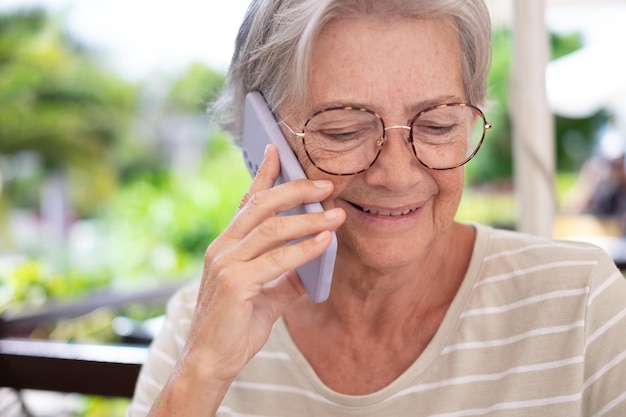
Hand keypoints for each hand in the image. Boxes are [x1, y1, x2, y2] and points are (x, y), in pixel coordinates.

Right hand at [150, 145, 344, 414]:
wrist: (209, 363)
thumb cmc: (234, 327)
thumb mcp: (265, 295)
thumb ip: (286, 276)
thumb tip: (315, 261)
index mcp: (227, 245)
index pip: (247, 201)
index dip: (264, 175)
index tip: (278, 151)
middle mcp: (223, 247)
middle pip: (262, 206)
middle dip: (295, 189)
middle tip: (325, 183)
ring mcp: (226, 263)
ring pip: (272, 228)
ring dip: (309, 218)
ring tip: (336, 214)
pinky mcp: (235, 283)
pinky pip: (277, 259)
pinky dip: (304, 248)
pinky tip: (325, 241)